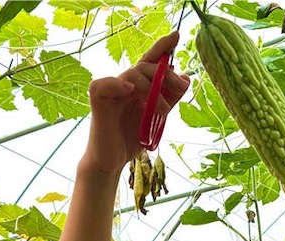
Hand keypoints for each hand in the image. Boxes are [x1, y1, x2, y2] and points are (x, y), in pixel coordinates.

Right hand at [81, 31, 189, 174]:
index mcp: (138, 86)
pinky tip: (129, 91)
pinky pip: (104, 84)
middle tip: (180, 87)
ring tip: (163, 111)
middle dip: (166, 74)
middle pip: (145, 66)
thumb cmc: (131, 138)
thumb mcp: (157, 118)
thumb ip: (170, 98)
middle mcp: (124, 84)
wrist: (113, 161)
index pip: (150, 61)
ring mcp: (111, 91)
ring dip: (152, 90)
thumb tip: (185, 77)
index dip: (162, 47)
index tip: (177, 35)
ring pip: (132, 75)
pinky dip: (117, 84)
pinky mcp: (98, 100)